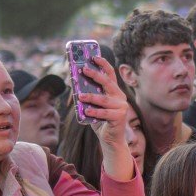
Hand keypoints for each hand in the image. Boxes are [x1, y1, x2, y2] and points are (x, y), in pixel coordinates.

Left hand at [79, 57, 133, 180]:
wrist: (110, 139)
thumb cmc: (100, 120)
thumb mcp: (93, 105)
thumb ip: (87, 95)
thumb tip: (74, 84)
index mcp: (114, 91)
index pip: (110, 74)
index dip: (103, 64)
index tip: (93, 56)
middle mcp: (120, 96)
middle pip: (108, 82)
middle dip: (95, 75)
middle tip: (83, 70)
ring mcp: (121, 107)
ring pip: (104, 99)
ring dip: (91, 96)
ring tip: (80, 95)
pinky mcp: (119, 117)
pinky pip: (104, 113)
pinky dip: (94, 112)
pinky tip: (86, 111)